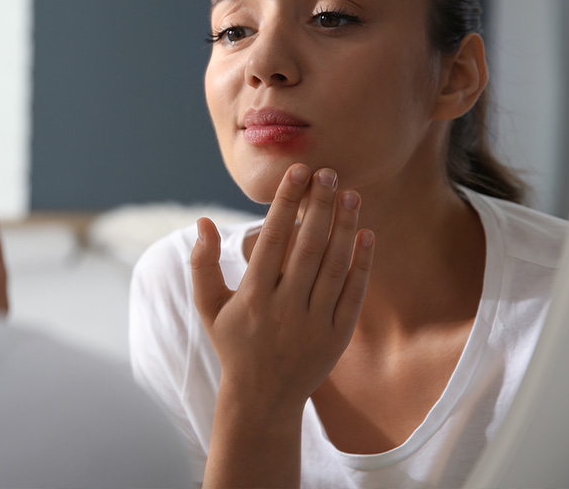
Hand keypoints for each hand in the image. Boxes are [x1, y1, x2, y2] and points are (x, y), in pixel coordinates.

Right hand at [192, 163, 373, 487]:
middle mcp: (284, 308)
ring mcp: (314, 322)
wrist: (263, 397)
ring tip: (351, 195)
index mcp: (252, 297)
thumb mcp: (209, 306)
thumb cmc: (233, 343)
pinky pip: (353, 293)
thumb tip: (203, 221)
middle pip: (307, 247)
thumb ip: (202, 263)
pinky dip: (362, 264)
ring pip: (334, 266)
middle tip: (330, 173)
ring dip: (345, 228)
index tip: (297, 172)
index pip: (272, 239)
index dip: (285, 203)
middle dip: (319, 206)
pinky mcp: (337, 336)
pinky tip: (366, 235)